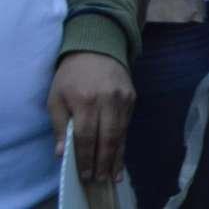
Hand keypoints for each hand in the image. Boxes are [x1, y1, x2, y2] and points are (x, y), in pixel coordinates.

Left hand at [47, 51, 134, 182]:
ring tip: (112, 175)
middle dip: (104, 161)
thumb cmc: (71, 76)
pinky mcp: (133, 97)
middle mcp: (108, 100)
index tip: (85, 174)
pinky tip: (119, 155)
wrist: (98, 48)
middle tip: (100, 179)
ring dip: (116, 156)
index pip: (86, 135)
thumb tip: (63, 153)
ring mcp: (123, 98)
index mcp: (86, 99)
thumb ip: (59, 125)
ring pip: (121, 132)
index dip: (86, 157)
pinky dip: (123, 142)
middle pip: (108, 137)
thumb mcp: (56, 98)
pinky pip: (127, 124)